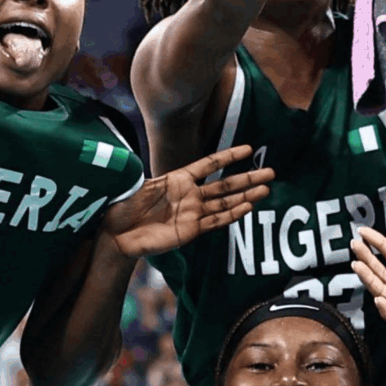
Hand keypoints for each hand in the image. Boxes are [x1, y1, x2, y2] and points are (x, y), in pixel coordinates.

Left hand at [102, 145, 274, 257]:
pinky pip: (216, 221)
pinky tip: (248, 207)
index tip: (248, 149)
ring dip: (246, 197)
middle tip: (269, 172)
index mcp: (177, 179)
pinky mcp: (191, 230)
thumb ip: (147, 172)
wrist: (116, 236)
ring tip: (265, 190)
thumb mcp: (133, 185)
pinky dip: (232, 214)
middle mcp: (189, 195)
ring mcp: (192, 213)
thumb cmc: (121, 208)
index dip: (228, 157)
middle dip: (247, 178)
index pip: (209, 165)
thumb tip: (151, 153)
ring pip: (226, 202)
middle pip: (225, 185)